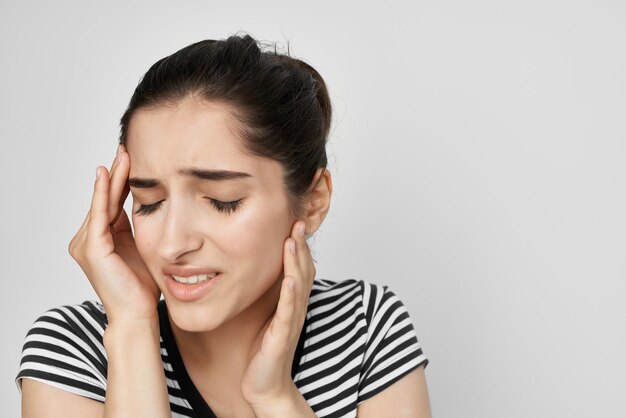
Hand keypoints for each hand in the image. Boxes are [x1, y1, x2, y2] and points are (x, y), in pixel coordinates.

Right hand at [68, 144, 160, 323]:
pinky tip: (108, 173)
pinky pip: (99, 213)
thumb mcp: (145, 248)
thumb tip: (158, 205)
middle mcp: (89, 239)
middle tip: (127, 147)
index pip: (113, 202)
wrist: (138, 314)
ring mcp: (86, 243)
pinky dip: (104, 192)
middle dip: (118, 173)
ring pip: (103, 202)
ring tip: (124, 154)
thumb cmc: (144, 287)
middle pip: (106, 198)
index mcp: (103, 238)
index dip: (123, 181)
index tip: (133, 158)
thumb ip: (143, 228)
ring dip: (114, 177)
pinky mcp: (92, 248)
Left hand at [240, 220, 315, 406]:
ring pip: (299, 285)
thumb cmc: (261, 351)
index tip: (293, 222)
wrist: (264, 385)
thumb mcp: (263, 315)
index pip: (298, 267)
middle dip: (300, 245)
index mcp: (290, 302)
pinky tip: (290, 279)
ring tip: (293, 240)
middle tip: (297, 222)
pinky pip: (289, 311)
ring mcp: (291, 321)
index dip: (298, 245)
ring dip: (296, 262)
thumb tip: (249, 270)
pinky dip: (291, 294)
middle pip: (303, 270)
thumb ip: (264, 294)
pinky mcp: (283, 335)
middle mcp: (295, 308)